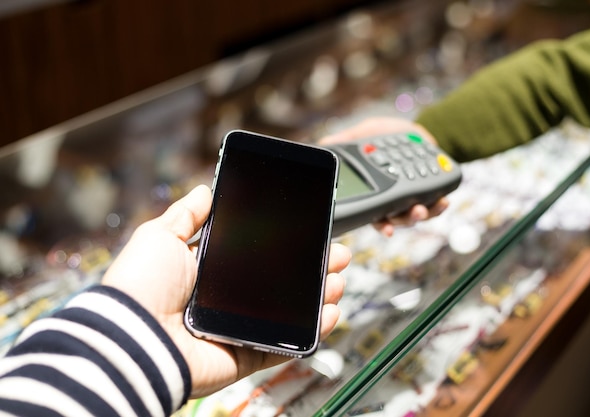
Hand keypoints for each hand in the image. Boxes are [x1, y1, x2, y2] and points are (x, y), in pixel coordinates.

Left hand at [102, 185, 350, 397]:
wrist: (133, 336)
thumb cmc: (140, 286)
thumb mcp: (160, 236)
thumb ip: (186, 214)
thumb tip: (204, 190)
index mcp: (209, 272)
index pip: (257, 255)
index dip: (285, 244)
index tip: (308, 230)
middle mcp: (227, 300)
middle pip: (281, 282)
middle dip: (312, 267)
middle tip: (334, 254)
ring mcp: (239, 328)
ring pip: (290, 311)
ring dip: (319, 295)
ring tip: (337, 279)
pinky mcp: (246, 353)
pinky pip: (285, 344)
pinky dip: (312, 332)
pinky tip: (330, 312)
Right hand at [318, 116, 448, 235]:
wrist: (415, 130)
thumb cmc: (386, 134)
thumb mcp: (364, 132)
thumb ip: (347, 139)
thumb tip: (323, 143)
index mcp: (375, 190)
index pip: (375, 214)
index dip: (380, 224)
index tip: (386, 228)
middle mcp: (392, 199)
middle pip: (397, 219)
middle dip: (404, 220)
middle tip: (412, 213)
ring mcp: (411, 198)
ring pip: (415, 216)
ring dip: (421, 215)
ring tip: (424, 208)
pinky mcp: (429, 193)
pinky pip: (434, 206)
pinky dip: (439, 206)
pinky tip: (443, 201)